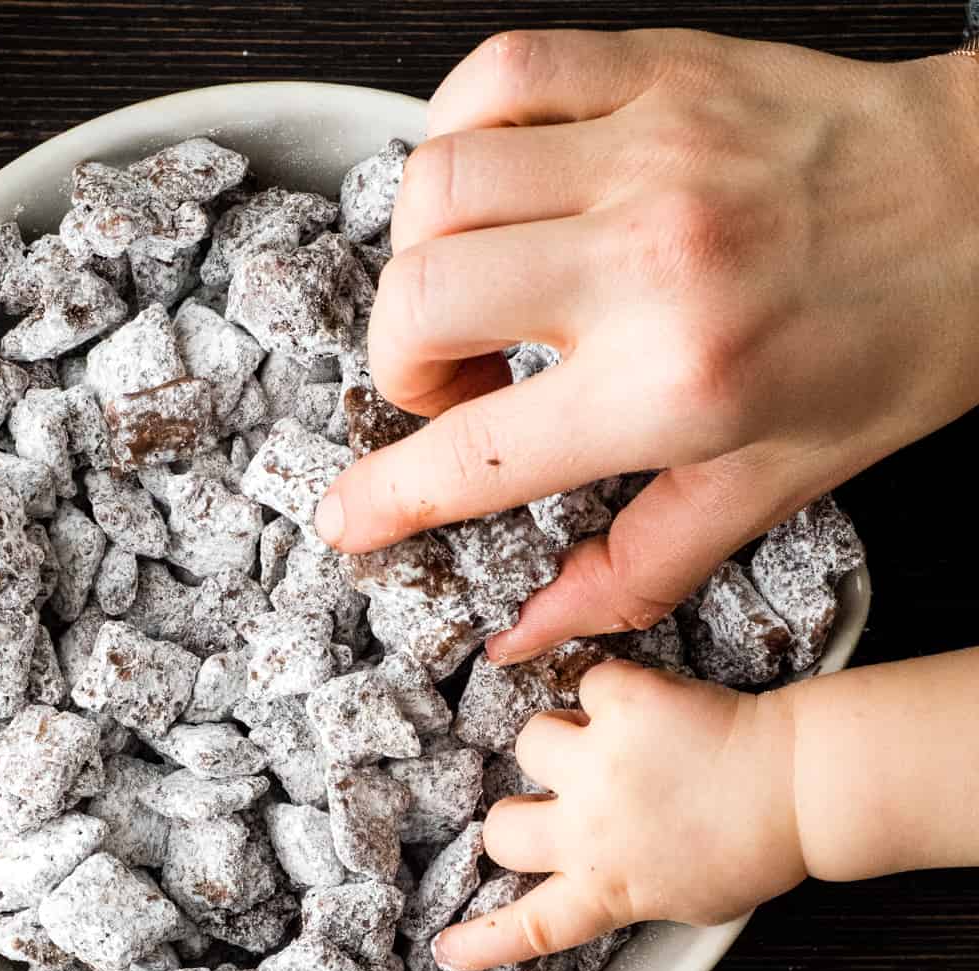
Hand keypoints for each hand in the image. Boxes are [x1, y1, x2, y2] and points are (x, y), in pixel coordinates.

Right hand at [316, 29, 978, 656]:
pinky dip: (457, 137)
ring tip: (479, 289)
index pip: (479, 457)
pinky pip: (490, 77)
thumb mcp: (773, 487)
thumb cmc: (898, 347)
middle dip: (404, 368)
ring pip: (433, 188)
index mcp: (680, 385)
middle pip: (419, 302)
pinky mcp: (652, 66)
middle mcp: (647, 263)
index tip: (345, 517)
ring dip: (422, 258)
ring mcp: (645, 149)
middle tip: (457, 386)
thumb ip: (634, 569)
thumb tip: (532, 632)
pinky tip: (496, 189)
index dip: (387, 497)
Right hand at [433, 660, 804, 970]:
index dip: (480, 940)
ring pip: (532, 741)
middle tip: (559, 802)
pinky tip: (650, 709)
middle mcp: (591, 831)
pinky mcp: (622, 705)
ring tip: (613, 742)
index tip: (442, 947)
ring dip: (563, 740)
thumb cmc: (749, 845)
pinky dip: (613, 693)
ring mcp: (599, 764)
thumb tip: (581, 868)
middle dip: (519, 813)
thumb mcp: (680, 896)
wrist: (797, 783)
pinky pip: (588, 685)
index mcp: (609, 889)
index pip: (529, 927)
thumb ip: (619, 886)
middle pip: (502, 828)